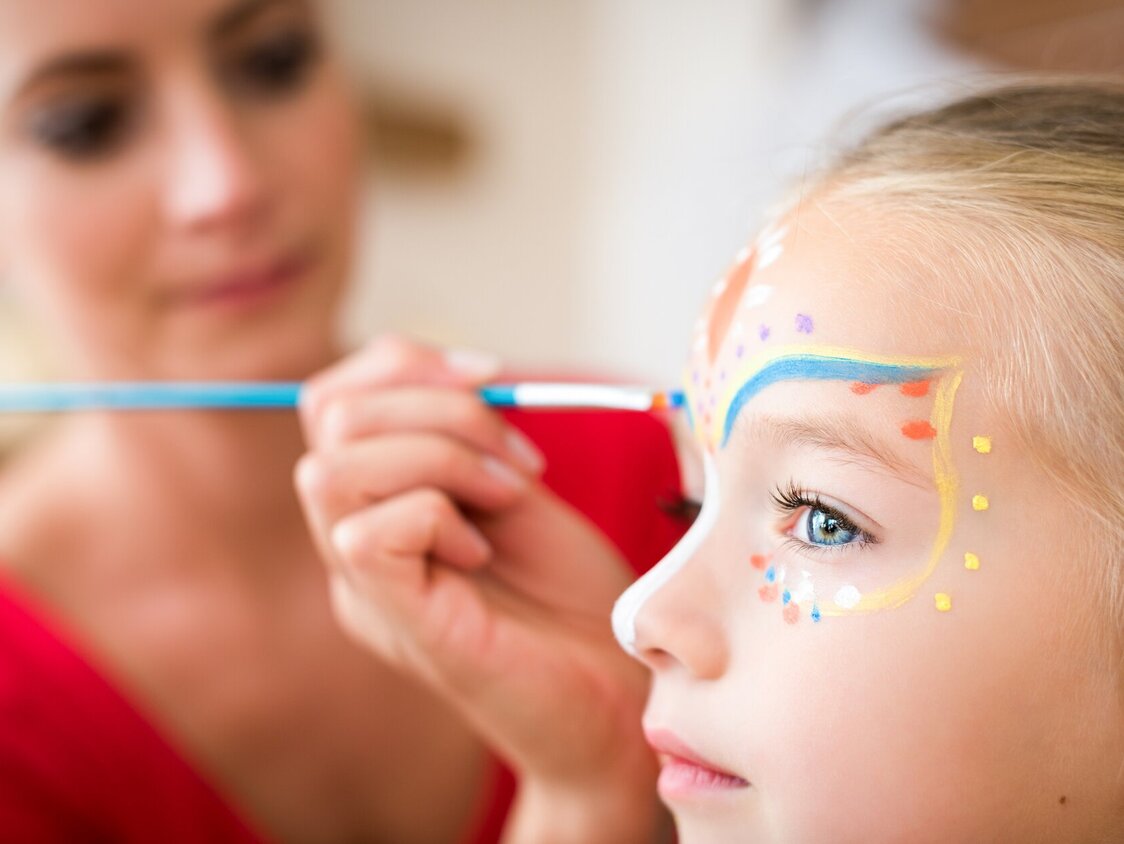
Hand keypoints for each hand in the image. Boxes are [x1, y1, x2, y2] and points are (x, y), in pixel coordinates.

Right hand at [296, 336, 662, 842]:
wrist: (619, 694)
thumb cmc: (575, 597)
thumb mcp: (517, 490)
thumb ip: (469, 438)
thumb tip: (458, 373)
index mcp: (378, 504)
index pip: (332, 399)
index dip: (404, 363)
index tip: (491, 374)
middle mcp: (353, 543)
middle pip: (326, 417)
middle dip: (437, 405)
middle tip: (517, 454)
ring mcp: (365, 588)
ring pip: (328, 471)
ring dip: (438, 455)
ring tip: (507, 495)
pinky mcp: (395, 624)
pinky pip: (365, 534)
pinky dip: (436, 515)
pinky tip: (485, 549)